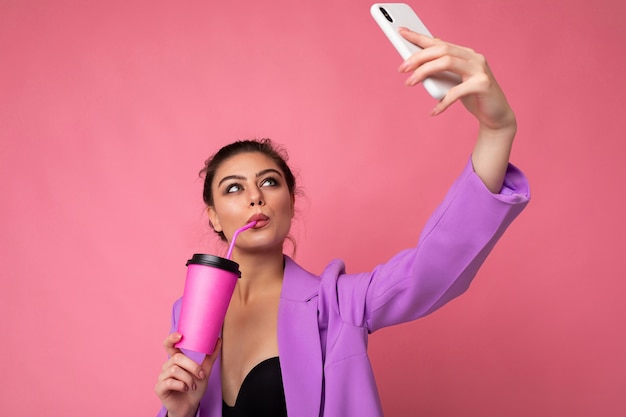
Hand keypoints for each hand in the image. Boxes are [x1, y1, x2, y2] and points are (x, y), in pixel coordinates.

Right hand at [154, 333, 221, 416]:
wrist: (190, 406)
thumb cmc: (195, 387)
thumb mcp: (205, 370)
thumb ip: (210, 355)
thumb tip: (218, 339)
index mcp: (176, 360)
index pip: (169, 345)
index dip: (171, 338)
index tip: (180, 335)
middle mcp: (167, 366)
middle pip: (177, 359)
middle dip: (193, 366)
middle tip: (201, 375)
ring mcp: (162, 377)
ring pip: (175, 370)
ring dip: (188, 378)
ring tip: (193, 385)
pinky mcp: (159, 388)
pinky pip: (169, 382)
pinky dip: (181, 385)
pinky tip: (185, 389)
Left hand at [397, 28, 514, 131]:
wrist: (496, 115)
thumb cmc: (472, 97)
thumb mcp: (453, 81)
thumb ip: (440, 71)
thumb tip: (417, 63)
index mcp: (465, 53)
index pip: (439, 42)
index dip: (419, 37)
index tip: (401, 32)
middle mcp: (473, 57)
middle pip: (441, 50)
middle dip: (418, 57)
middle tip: (402, 68)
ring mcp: (480, 69)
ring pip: (447, 62)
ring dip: (425, 72)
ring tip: (410, 83)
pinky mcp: (483, 85)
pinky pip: (457, 91)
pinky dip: (442, 102)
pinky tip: (434, 111)